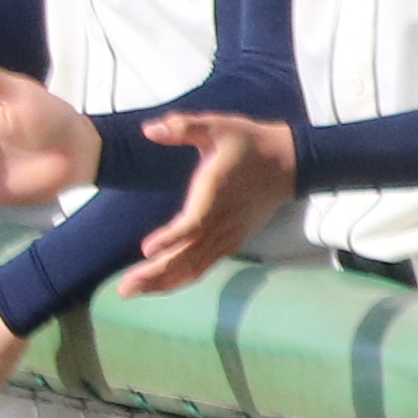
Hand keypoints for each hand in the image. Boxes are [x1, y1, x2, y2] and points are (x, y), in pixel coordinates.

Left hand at [118, 110, 301, 293]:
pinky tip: (162, 285)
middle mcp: (224, 220)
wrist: (291, 161)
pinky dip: (183, 277)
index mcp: (217, 193)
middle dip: (157, 273)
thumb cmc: (250, 142)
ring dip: (165, 281)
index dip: (171, 238)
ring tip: (133, 291)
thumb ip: (184, 127)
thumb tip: (150, 130)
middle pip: (190, 254)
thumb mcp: (218, 126)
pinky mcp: (234, 238)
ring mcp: (231, 233)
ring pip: (196, 265)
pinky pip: (206, 264)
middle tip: (125, 289)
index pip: (194, 222)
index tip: (147, 249)